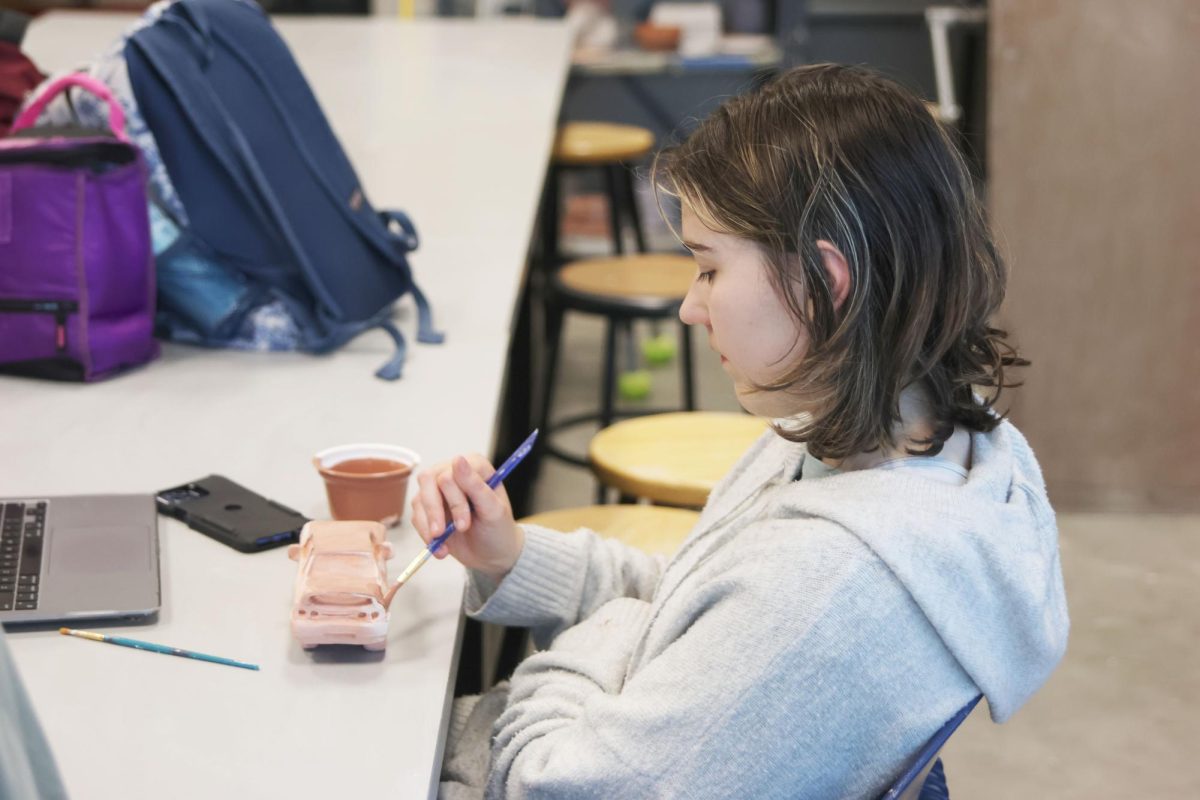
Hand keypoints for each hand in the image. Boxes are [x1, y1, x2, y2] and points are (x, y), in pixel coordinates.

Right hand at [411, 454, 523, 582]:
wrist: (491, 555)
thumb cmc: (498, 529)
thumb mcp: (493, 511)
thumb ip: (476, 486)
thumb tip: (457, 460)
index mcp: (474, 465)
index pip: (451, 473)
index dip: (454, 499)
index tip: (464, 524)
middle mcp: (453, 472)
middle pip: (428, 480)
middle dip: (435, 511)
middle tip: (443, 535)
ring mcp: (438, 489)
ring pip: (419, 499)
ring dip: (429, 526)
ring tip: (444, 548)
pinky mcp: (428, 508)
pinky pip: (416, 516)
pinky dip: (425, 535)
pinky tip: (442, 548)